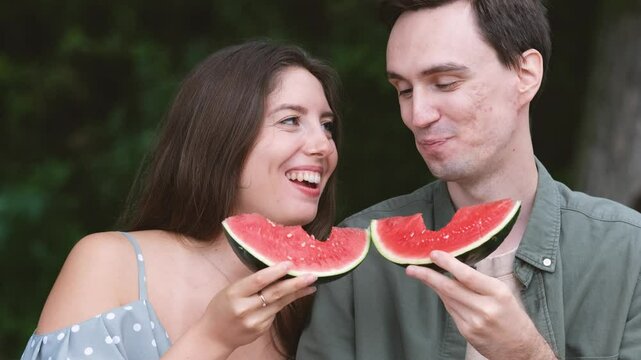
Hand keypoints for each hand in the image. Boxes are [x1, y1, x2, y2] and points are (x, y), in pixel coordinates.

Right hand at [199, 261, 316, 351]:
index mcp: (234, 294)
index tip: (290, 264)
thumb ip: (250, 283)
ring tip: (311, 284)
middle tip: (312, 275)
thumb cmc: (222, 307)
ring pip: (280, 303)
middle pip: (275, 293)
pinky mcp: (261, 329)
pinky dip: (284, 303)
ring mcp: (254, 321)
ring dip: (297, 293)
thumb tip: (275, 270)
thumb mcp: (230, 290)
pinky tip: (291, 297)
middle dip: (296, 283)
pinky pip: (275, 312)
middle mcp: (245, 308)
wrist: (214, 336)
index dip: (275, 271)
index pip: (258, 281)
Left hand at [406, 251, 554, 359]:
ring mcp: (474, 322)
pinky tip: (441, 292)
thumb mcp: (504, 294)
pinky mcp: (467, 333)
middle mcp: (485, 308)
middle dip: (428, 277)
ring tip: (421, 274)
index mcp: (498, 293)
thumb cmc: (514, 318)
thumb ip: (481, 283)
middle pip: (450, 288)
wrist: (521, 351)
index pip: (468, 276)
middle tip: (412, 268)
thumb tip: (456, 267)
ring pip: (447, 299)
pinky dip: (445, 300)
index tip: (434, 255)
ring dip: (433, 286)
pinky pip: (451, 311)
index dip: (448, 264)